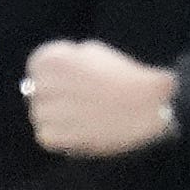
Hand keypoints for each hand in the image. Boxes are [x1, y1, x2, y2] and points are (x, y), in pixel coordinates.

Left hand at [23, 40, 178, 157]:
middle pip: (38, 92)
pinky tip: (84, 130)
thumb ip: (68, 61)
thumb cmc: (127, 77)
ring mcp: (46, 111)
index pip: (38, 67)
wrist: (151, 107)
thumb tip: (47, 79)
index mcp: (52, 60)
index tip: (80, 83)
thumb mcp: (95, 52)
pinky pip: (46, 135)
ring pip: (40, 115)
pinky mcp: (53, 136)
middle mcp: (43, 83)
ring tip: (86, 117)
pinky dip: (62, 136)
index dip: (59, 76)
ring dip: (58, 118)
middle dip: (58, 97)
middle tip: (86, 103)